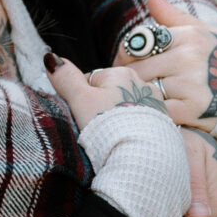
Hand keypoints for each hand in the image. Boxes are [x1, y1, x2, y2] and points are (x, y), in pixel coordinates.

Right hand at [44, 53, 169, 134]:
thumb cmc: (108, 127)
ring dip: (119, 120)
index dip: (83, 101)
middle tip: (98, 130)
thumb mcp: (80, 101)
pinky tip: (129, 143)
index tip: (84, 118)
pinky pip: (142, 123)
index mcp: (121, 73)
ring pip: (127, 109)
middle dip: (103, 109)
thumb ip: (66, 79)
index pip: (92, 82)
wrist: (140, 159)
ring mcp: (155, 104)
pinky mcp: (165, 124)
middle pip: (111, 94)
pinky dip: (134, 131)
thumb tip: (51, 58)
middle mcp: (142, 84)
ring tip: (114, 139)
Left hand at [124, 0, 216, 130]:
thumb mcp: (203, 33)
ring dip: (140, 97)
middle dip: (129, 79)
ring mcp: (191, 84)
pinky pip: (158, 110)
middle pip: (138, 69)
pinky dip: (153, 113)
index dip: (125, 56)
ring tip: (141, 101)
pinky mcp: (193, 110)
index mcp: (190, 36)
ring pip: (146, 90)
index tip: (126, 65)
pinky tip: (156, 114)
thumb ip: (172, 15)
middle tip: (126, 88)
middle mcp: (189, 57)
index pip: (139, 43)